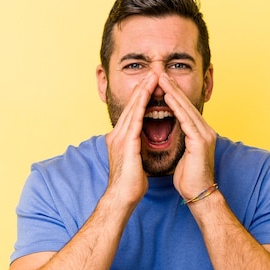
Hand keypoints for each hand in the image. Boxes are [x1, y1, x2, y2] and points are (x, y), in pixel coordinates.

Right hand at [105, 72, 157, 205]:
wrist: (122, 197)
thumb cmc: (130, 184)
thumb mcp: (134, 161)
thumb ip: (136, 148)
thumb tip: (142, 145)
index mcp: (119, 138)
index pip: (132, 113)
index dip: (141, 97)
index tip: (151, 84)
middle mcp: (117, 134)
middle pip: (131, 106)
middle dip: (142, 88)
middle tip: (152, 71)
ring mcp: (120, 137)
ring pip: (133, 108)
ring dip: (143, 91)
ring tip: (152, 76)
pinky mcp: (126, 142)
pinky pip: (136, 118)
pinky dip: (141, 104)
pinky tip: (148, 94)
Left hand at [159, 73, 216, 199]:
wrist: (198, 194)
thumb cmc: (189, 178)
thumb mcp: (181, 154)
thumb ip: (179, 141)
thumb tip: (168, 134)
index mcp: (200, 133)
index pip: (184, 109)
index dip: (172, 95)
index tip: (159, 83)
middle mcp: (205, 130)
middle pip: (186, 104)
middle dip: (172, 88)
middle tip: (159, 73)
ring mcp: (204, 134)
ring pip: (186, 108)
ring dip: (173, 93)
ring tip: (161, 79)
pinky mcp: (200, 141)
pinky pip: (186, 120)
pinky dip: (176, 107)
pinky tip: (167, 97)